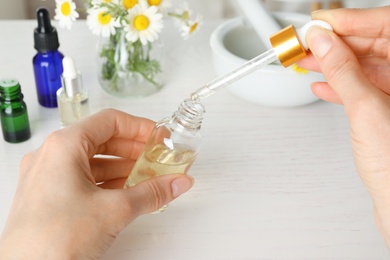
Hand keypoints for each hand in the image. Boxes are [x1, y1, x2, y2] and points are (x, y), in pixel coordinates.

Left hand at [0, 109, 193, 258]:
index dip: (139, 127)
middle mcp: (52, 156)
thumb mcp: (115, 210)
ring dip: (123, 167)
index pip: (110, 121)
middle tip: (157, 158)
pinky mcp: (49, 196)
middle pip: (102, 140)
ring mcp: (48, 176)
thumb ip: (152, 193)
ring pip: (93, 161)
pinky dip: (107, 182)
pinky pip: (83, 179)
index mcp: (64, 146)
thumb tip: (177, 183)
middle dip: (133, 149)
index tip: (159, 137)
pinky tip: (127, 191)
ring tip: (148, 176)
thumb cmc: (55, 239)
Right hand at [298, 7, 389, 246]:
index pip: (387, 25)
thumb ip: (342, 71)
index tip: (322, 23)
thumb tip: (324, 43)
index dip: (352, 20)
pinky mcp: (384, 110)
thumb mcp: (366, 109)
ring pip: (364, 66)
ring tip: (307, 62)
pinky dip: (339, 85)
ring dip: (333, 64)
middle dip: (337, 42)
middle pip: (374, 44)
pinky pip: (361, 88)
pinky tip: (321, 85)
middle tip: (308, 42)